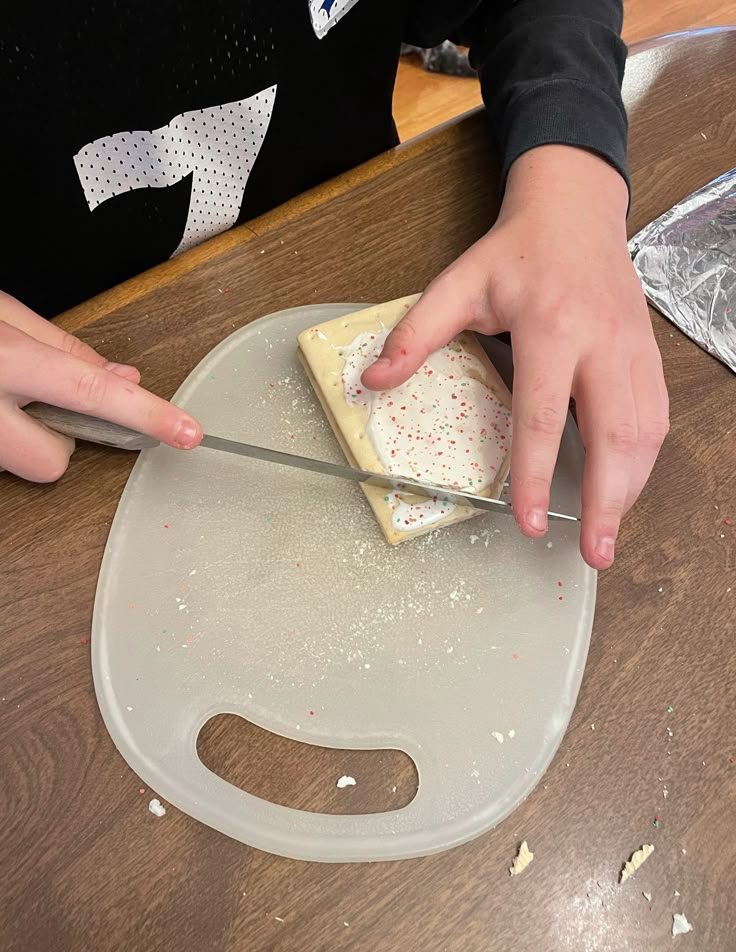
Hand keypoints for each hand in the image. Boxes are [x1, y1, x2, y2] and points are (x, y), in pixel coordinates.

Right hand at [0, 290, 201, 481]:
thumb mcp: (0, 313)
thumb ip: (61, 345)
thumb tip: (122, 378)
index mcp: (4, 361)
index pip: (92, 392)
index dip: (146, 415)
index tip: (185, 432)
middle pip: (53, 460)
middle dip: (55, 437)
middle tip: (30, 400)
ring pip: (23, 465)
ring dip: (20, 437)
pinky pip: (3, 460)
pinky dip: (4, 437)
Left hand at [362, 146, 668, 569]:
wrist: (576, 211)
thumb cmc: (517, 252)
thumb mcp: (458, 283)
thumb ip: (416, 334)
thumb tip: (372, 380)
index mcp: (551, 328)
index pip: (543, 416)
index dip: (534, 474)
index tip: (527, 520)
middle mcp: (601, 343)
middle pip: (612, 435)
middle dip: (605, 501)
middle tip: (592, 552)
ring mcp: (632, 350)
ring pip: (643, 432)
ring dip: (629, 489)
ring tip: (607, 534)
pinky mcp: (648, 354)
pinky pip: (655, 416)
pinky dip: (643, 461)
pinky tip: (625, 488)